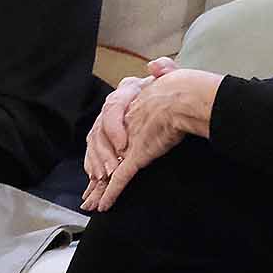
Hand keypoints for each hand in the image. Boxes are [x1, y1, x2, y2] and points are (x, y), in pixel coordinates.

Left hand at [84, 67, 221, 212]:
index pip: (107, 134)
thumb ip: (161, 70)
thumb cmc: (182, 86)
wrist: (184, 97)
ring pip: (108, 171)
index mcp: (128, 109)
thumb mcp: (169, 74)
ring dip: (99, 191)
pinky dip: (111, 194)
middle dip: (94, 178)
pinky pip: (120, 179)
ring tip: (91, 205)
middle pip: (101, 155)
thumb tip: (157, 65)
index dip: (101, 152)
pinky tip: (103, 206)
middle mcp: (123, 128)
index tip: (98, 165)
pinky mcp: (136, 156)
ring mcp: (128, 143)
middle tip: (88, 195)